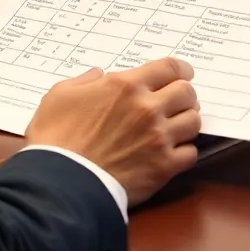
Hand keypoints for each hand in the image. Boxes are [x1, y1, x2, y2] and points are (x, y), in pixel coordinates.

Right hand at [25, 57, 200, 205]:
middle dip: (184, 94)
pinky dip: (184, 151)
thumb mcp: (59, 95)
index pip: (169, 67)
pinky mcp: (163, 167)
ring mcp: (158, 138)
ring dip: (185, 122)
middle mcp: (148, 108)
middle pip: (187, 92)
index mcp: (125, 85)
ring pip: (194, 121)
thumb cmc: (56, 138)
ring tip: (174, 127)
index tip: (182, 73)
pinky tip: (172, 152)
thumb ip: (83, 81)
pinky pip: (191, 153)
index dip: (180, 69)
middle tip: (176, 101)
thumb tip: (97, 75)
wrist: (60, 182)